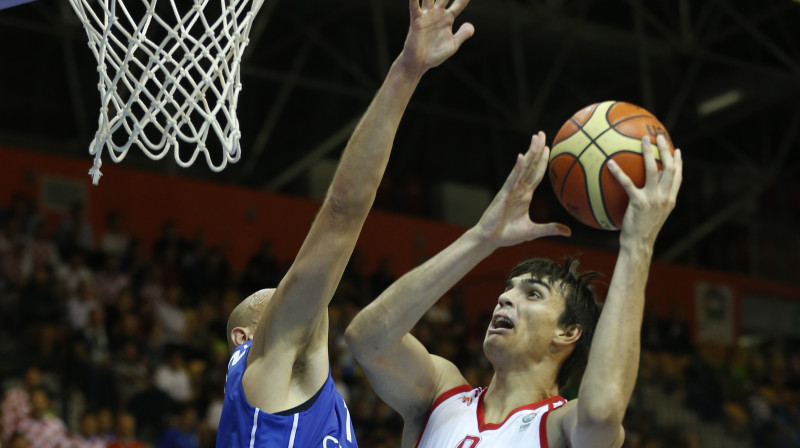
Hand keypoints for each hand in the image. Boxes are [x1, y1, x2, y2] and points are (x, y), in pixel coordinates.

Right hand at [399, 0, 474, 72]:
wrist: (419, 63)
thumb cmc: (434, 54)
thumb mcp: (453, 45)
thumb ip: (463, 34)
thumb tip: (471, 26)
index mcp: (448, 18)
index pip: (460, 3)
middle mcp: (437, 13)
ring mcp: (427, 15)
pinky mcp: (416, 20)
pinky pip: (415, 6)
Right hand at [474, 131, 570, 246]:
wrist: (490, 240)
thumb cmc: (507, 234)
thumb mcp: (533, 231)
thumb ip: (551, 229)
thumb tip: (569, 232)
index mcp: (525, 195)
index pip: (536, 174)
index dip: (542, 161)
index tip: (548, 148)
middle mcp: (518, 189)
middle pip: (530, 165)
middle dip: (537, 149)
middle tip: (542, 133)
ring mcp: (511, 189)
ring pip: (523, 167)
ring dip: (530, 152)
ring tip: (536, 137)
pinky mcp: (504, 194)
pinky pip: (512, 178)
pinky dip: (518, 167)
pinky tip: (523, 156)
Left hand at [607, 135, 682, 245]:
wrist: (639, 244)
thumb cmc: (642, 230)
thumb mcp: (654, 214)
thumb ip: (655, 198)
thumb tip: (649, 183)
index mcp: (670, 200)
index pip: (678, 177)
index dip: (679, 162)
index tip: (677, 150)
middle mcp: (665, 197)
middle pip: (670, 168)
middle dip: (666, 150)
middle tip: (659, 137)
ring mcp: (654, 200)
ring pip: (654, 170)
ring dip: (649, 152)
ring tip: (643, 140)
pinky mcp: (639, 203)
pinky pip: (627, 183)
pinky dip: (618, 172)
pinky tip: (610, 163)